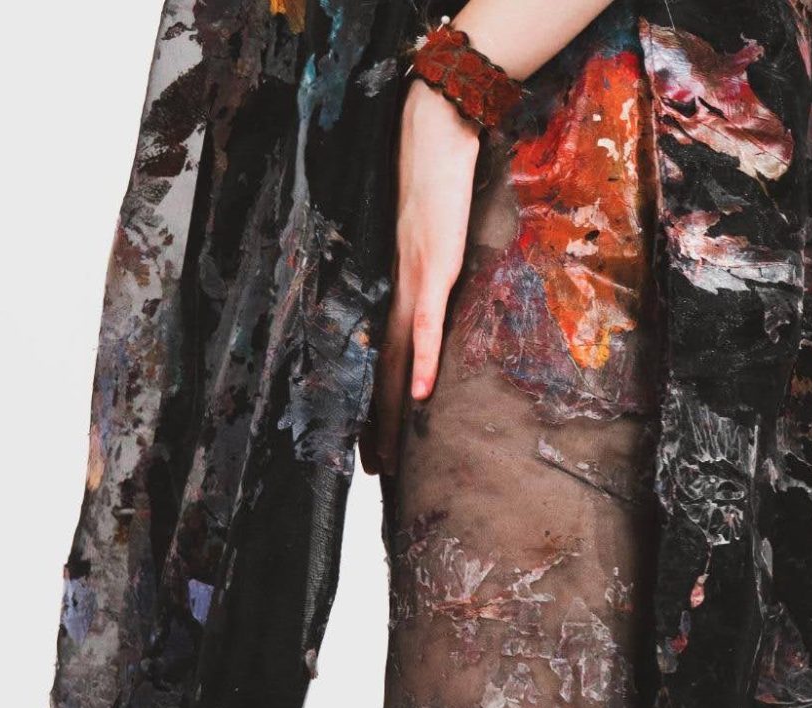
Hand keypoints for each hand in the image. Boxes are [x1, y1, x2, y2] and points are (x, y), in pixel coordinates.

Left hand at [360, 79, 480, 475]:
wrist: (432, 134)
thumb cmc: (433, 174)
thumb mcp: (433, 229)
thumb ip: (432, 260)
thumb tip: (439, 282)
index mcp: (397, 285)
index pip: (385, 353)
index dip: (379, 397)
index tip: (371, 437)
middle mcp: (398, 290)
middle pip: (385, 367)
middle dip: (378, 421)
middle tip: (373, 469)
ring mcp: (413, 280)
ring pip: (399, 358)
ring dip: (392, 409)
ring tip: (386, 456)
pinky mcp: (433, 266)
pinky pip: (427, 323)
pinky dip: (426, 360)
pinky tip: (423, 395)